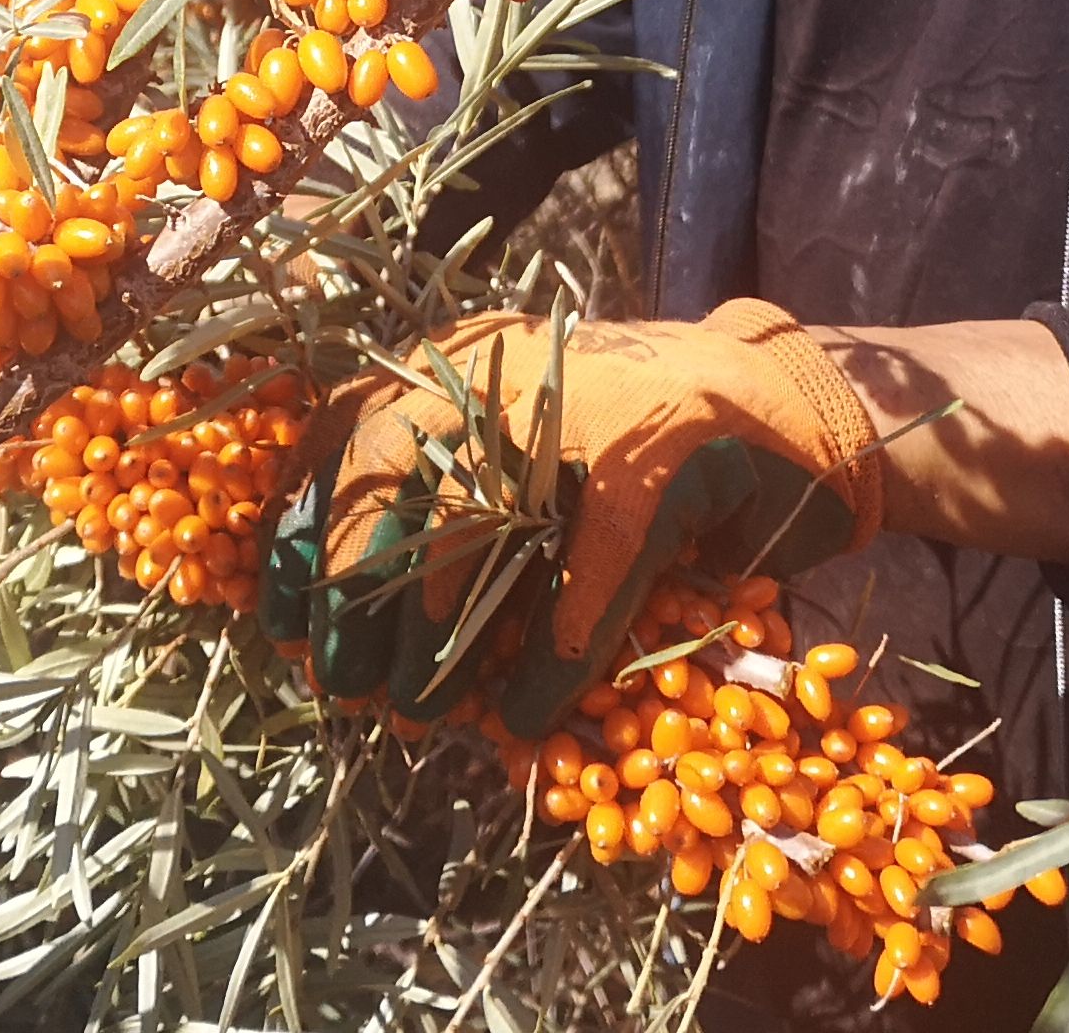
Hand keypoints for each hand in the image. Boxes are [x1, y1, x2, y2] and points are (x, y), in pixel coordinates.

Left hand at [269, 299, 883, 731]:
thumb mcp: (524, 441)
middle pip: (389, 465)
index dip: (302, 525)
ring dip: (436, 629)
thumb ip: (438, 490)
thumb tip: (326, 604)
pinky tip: (530, 712)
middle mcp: (515, 363)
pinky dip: (552, 654)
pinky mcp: (665, 456)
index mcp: (465, 356)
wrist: (794, 402)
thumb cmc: (640, 442)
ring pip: (473, 516)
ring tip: (418, 709)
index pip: (346, 426)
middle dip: (350, 582)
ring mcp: (590, 398)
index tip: (274, 616)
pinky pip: (585, 575)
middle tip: (337, 680)